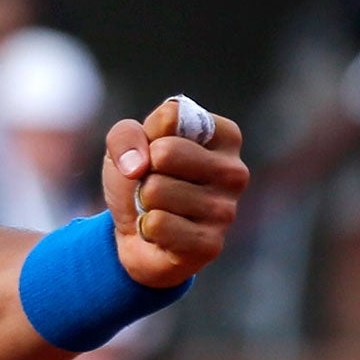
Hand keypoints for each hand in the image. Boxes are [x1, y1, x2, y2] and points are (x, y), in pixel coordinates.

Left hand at [102, 98, 247, 287]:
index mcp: (223, 137)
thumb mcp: (124, 146)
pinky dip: (146, 228)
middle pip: (165, 152)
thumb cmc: (140, 181)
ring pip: (156, 190)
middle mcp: (234, 171)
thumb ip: (125, 135)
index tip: (155, 152)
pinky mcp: (211, 244)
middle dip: (144, 170)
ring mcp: (226, 210)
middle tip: (153, 184)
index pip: (172, 116)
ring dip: (144, 201)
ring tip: (158, 209)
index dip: (147, 135)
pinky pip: (157, 224)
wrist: (135, 236)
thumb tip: (138, 166)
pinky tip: (161, 234)